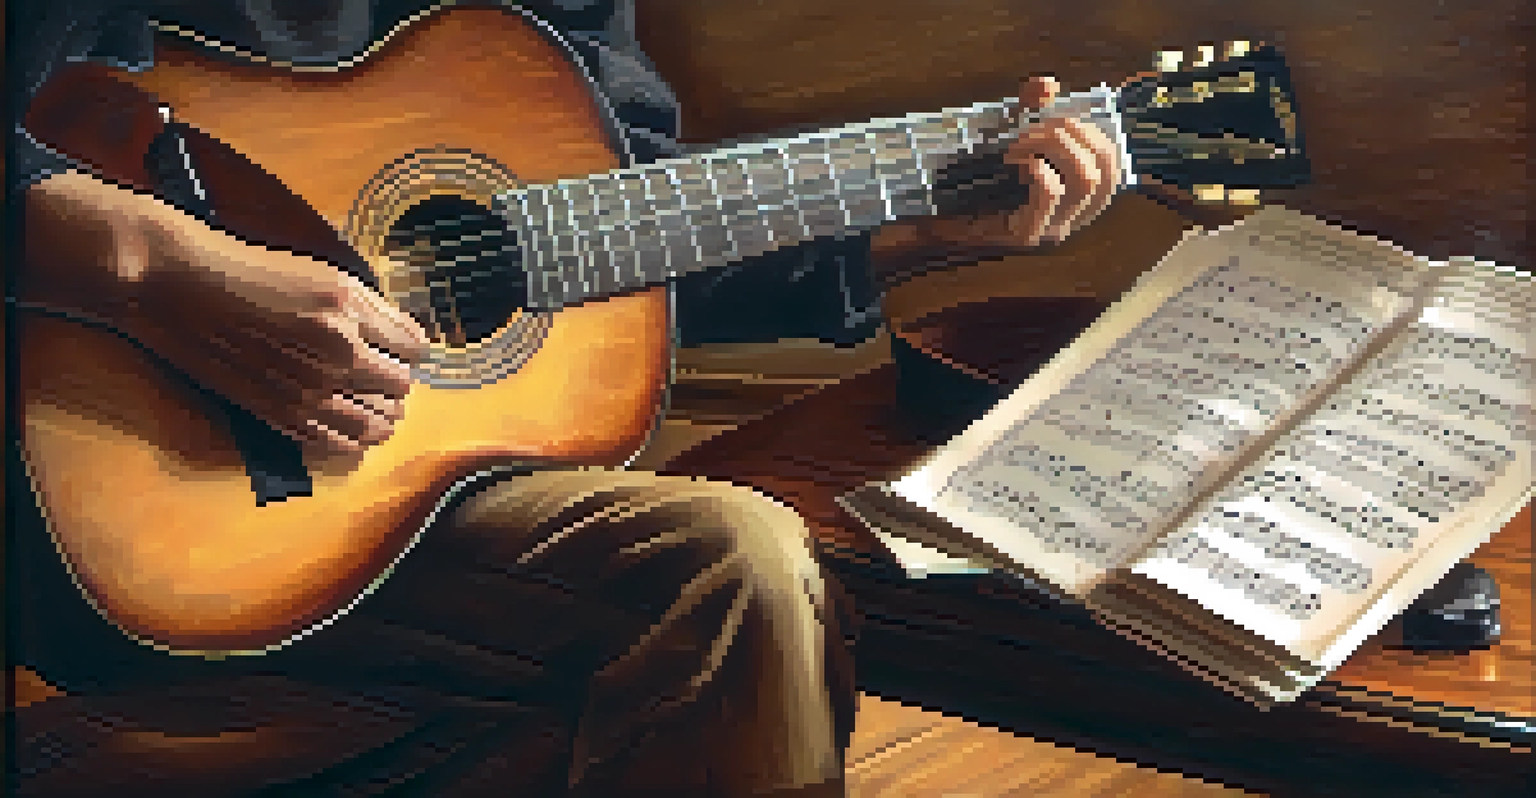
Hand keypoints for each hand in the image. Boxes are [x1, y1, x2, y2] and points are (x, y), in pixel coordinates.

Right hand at [22, 171, 431, 460]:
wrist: (179, 287)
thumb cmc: (248, 273)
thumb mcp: (322, 274)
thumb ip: (368, 307)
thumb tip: (402, 337)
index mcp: (350, 308)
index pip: (415, 347)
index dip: (408, 348)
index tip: (396, 348)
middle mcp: (337, 350)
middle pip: (401, 386)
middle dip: (395, 380)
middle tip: (380, 374)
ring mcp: (309, 387)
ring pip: (379, 422)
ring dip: (382, 414)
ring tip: (373, 405)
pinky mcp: (281, 412)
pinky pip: (341, 443)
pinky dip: (355, 440)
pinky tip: (352, 428)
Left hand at [868, 75, 1123, 280]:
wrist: (936, 220)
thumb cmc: (975, 182)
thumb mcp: (1008, 138)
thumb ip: (1029, 109)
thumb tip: (1045, 83)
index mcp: (1076, 201)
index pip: (1113, 168)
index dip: (1095, 136)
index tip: (1062, 120)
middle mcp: (1071, 218)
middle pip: (1101, 170)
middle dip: (1073, 135)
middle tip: (1034, 126)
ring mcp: (1051, 229)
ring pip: (1084, 181)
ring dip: (1055, 147)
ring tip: (1021, 141)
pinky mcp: (1026, 235)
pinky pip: (1050, 193)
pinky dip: (1037, 166)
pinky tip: (1013, 161)